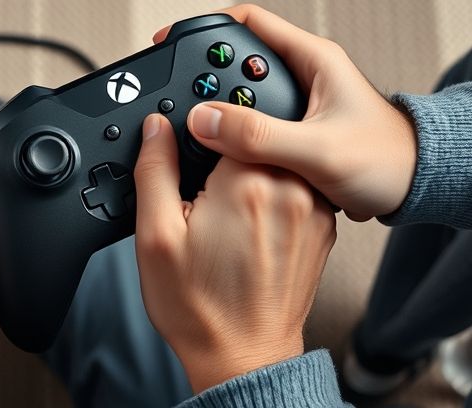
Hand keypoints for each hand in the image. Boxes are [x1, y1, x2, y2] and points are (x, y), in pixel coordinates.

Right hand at [133, 114, 336, 392]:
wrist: (243, 357)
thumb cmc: (198, 306)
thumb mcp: (154, 235)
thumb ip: (155, 170)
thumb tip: (156, 128)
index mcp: (247, 181)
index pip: (227, 120)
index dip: (199, 134)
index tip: (187, 161)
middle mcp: (291, 187)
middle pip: (254, 138)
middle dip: (223, 157)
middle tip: (202, 198)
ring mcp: (313, 208)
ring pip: (277, 160)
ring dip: (251, 175)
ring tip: (224, 218)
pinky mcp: (323, 227)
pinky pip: (295, 188)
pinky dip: (272, 196)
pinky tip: (247, 230)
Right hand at [153, 4, 416, 220]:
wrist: (413, 190)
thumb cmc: (386, 162)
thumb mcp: (316, 150)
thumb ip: (259, 135)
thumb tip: (204, 119)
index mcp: (312, 60)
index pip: (247, 23)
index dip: (204, 28)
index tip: (171, 42)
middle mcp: (303, 76)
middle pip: (235, 61)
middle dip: (203, 78)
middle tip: (177, 98)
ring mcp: (298, 104)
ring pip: (241, 96)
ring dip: (217, 111)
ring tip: (195, 132)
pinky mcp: (294, 130)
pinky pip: (250, 123)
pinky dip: (230, 134)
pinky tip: (219, 154)